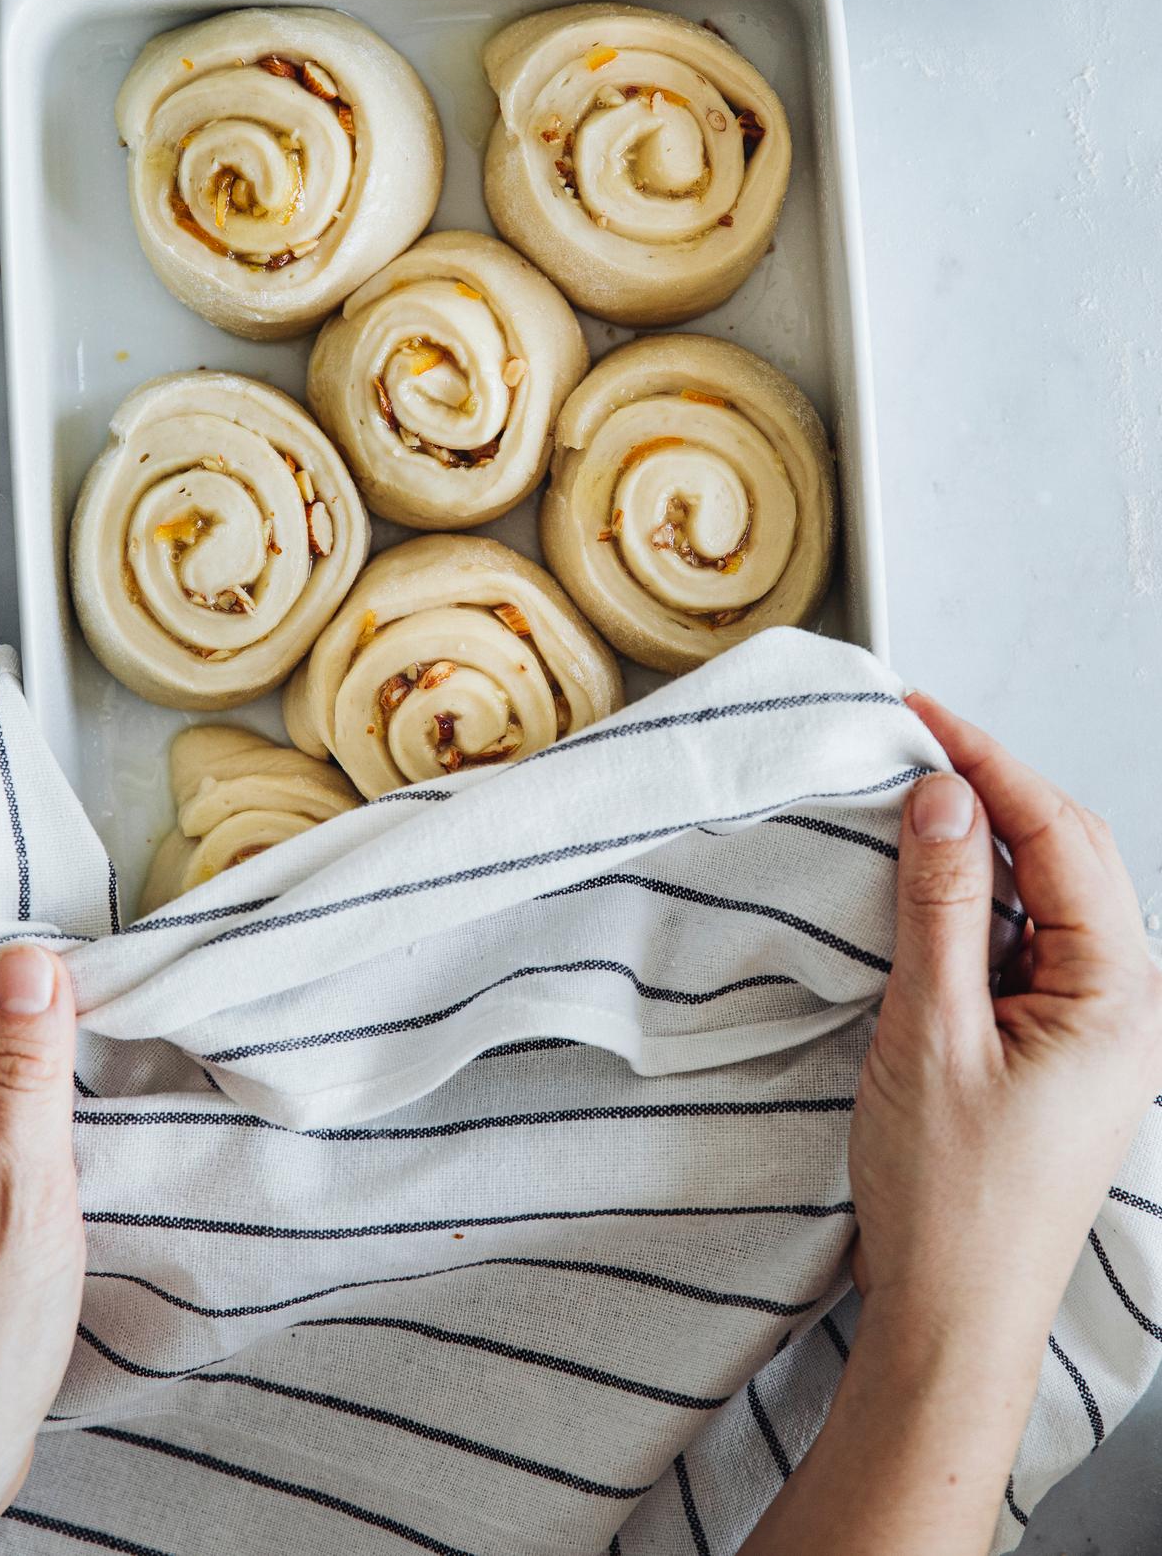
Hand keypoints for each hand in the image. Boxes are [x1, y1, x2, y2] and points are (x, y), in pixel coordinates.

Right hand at [744, 694, 1161, 1555]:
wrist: (951, 1320)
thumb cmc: (951, 1200)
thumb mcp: (930, 1029)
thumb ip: (943, 902)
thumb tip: (942, 794)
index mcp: (1120, 996)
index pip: (1062, 836)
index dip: (990, 762)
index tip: (924, 714)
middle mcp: (1126, 1005)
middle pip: (1070, 855)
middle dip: (993, 793)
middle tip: (913, 745)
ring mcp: (1095, 1029)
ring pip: (1049, 898)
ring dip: (984, 849)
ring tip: (908, 810)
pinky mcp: (1057, 1051)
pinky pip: (1027, 946)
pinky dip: (978, 906)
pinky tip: (925, 893)